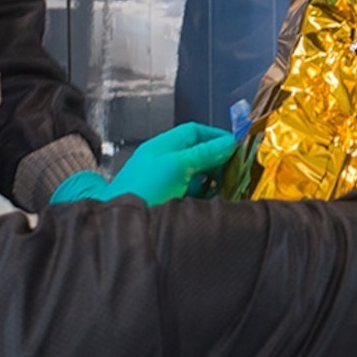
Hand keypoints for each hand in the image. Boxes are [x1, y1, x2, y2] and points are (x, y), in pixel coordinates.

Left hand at [50, 121, 238, 205]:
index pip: (194, 132)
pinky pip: (190, 196)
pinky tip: (208, 205)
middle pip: (196, 154)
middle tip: (235, 170)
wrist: (120, 224)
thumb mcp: (178, 166)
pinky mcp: (165, 204)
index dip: (216, 136)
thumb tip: (229, 144)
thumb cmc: (143, 190)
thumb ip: (203, 153)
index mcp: (162, 147)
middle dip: (217, 160)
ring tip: (225, 189)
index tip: (236, 147)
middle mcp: (162, 163)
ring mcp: (163, 184)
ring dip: (211, 181)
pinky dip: (202, 198)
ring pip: (195, 177)